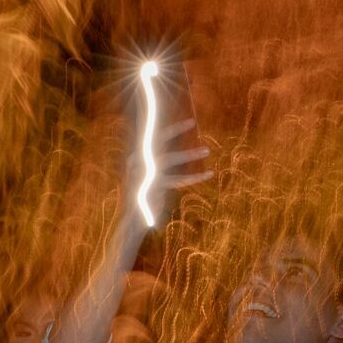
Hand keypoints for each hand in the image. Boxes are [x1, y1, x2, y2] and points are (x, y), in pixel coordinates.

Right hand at [125, 117, 212, 236]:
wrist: (134, 220)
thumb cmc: (144, 196)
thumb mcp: (148, 176)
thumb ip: (157, 162)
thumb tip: (175, 147)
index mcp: (136, 158)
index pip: (152, 138)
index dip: (171, 129)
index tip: (189, 122)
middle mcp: (137, 163)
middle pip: (157, 141)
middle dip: (175, 130)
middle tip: (193, 122)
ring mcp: (144, 174)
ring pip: (169, 158)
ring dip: (189, 154)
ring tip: (207, 151)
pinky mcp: (152, 187)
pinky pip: (177, 179)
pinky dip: (194, 177)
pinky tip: (208, 174)